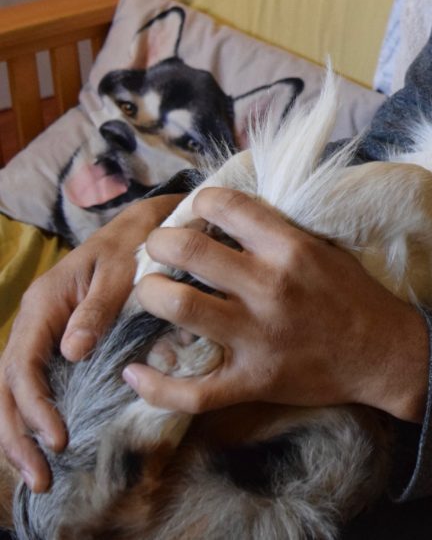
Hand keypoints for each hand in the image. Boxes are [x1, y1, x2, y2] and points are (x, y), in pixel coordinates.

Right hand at [0, 194, 181, 491]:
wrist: (145, 226)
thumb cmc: (135, 246)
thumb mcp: (120, 272)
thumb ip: (97, 309)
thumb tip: (71, 353)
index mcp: (43, 306)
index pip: (22, 366)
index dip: (35, 406)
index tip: (57, 438)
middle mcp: (36, 322)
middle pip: (8, 388)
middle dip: (17, 436)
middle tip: (39, 478)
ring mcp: (44, 334)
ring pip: (14, 392)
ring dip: (21, 435)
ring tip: (38, 476)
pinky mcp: (59, 343)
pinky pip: (35, 385)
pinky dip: (35, 418)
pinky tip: (46, 447)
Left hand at [123, 187, 429, 422]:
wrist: (386, 354)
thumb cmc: (354, 296)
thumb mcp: (324, 248)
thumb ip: (277, 232)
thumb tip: (225, 213)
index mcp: (291, 249)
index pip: (224, 205)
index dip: (198, 203)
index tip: (194, 214)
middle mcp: (271, 288)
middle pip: (188, 251)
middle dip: (159, 244)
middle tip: (157, 250)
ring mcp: (259, 336)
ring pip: (179, 307)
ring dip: (150, 294)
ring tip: (150, 292)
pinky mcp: (254, 380)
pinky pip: (193, 390)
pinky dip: (155, 385)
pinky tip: (135, 372)